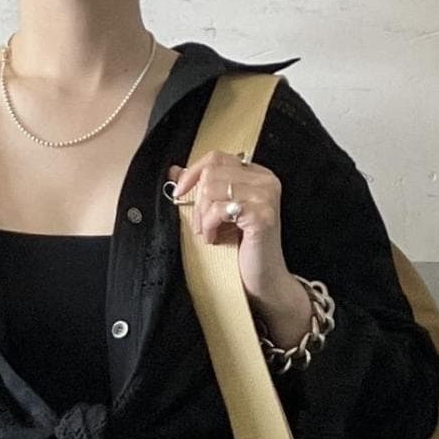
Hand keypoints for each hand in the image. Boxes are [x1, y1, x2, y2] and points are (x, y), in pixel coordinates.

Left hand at [166, 151, 314, 344]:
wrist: (263, 280)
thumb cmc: (243, 249)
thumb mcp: (220, 213)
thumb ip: (202, 189)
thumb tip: (173, 170)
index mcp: (257, 175)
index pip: (217, 157)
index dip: (192, 172)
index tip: (178, 192)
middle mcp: (265, 181)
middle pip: (212, 172)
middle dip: (198, 201)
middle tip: (200, 225)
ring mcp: (265, 196)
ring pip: (212, 188)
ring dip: (202, 215)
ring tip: (208, 233)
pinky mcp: (261, 215)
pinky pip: (219, 209)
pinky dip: (209, 225)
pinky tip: (214, 239)